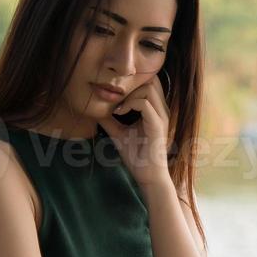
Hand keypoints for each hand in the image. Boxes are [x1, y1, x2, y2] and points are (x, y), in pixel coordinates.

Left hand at [100, 74, 172, 191]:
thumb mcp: (119, 133)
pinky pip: (145, 104)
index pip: (149, 82)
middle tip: (116, 97)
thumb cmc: (137, 156)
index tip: (116, 96)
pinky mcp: (157, 125)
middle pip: (151, 79)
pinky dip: (130, 104)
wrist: (148, 176)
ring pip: (149, 87)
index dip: (132, 82)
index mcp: (155, 110)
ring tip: (118, 107)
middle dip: (131, 84)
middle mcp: (161, 110)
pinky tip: (120, 113)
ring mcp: (161, 116)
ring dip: (130, 93)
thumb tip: (95, 110)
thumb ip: (110, 120)